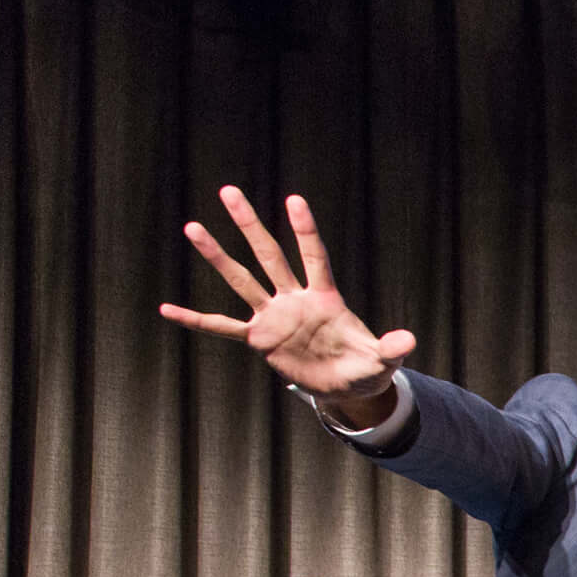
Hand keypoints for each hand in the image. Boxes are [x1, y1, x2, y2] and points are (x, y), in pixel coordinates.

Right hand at [159, 188, 413, 415]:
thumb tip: (409, 342)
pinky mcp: (260, 339)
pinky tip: (168, 309)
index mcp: (326, 298)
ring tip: (192, 227)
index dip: (305, 231)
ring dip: (217, 256)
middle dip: (250, 225)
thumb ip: (391, 349)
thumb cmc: (367, 366)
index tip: (294, 200)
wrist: (347, 385)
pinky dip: (196, 320)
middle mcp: (295, 300)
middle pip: (270, 255)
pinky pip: (222, 327)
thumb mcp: (382, 360)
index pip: (314, 257)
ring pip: (242, 280)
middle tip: (229, 190)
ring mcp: (274, 317)